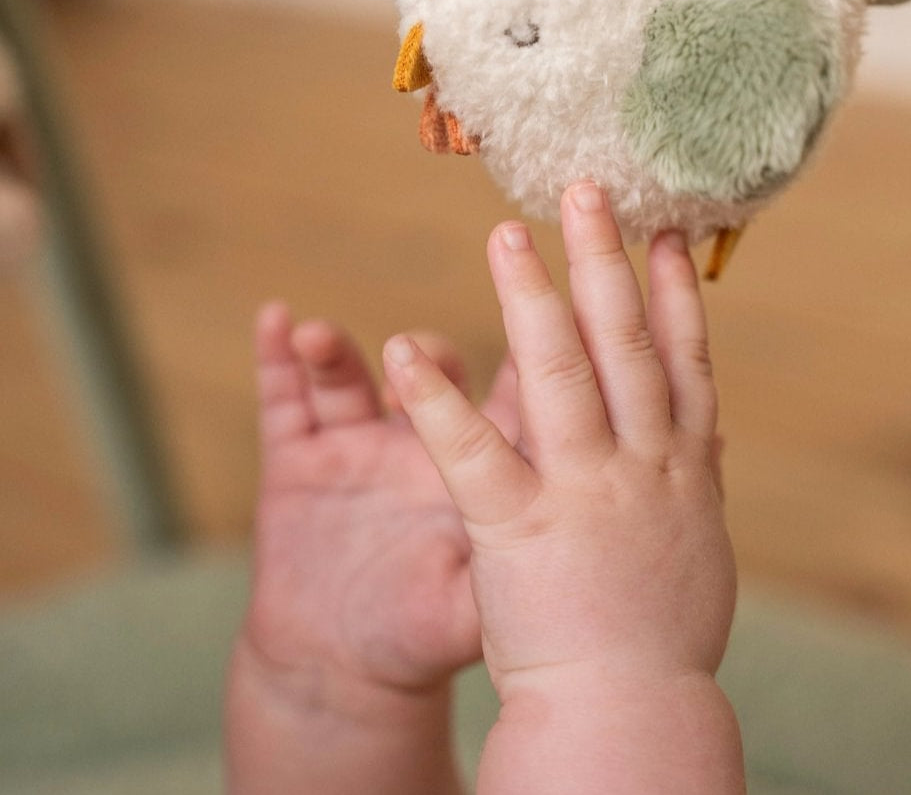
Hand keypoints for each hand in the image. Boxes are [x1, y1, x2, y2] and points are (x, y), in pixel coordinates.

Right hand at [238, 306, 517, 706]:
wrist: (341, 676)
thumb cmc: (423, 635)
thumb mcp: (469, 607)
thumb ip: (504, 570)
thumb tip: (552, 547)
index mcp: (479, 464)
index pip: (509, 394)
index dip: (522, 356)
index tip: (527, 314)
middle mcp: (421, 438)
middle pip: (432, 371)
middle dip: (427, 352)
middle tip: (414, 350)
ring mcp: (358, 443)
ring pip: (350, 379)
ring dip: (334, 352)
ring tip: (319, 339)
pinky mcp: (298, 461)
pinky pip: (284, 401)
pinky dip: (277, 360)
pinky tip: (276, 318)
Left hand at [383, 181, 735, 699]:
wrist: (632, 717)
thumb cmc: (664, 636)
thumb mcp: (702, 545)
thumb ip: (703, 475)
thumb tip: (715, 422)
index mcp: (687, 465)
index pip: (685, 357)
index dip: (675, 289)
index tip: (667, 229)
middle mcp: (643, 463)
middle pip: (624, 343)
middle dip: (604, 261)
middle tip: (584, 188)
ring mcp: (583, 492)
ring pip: (558, 375)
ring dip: (530, 297)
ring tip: (504, 232)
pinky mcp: (517, 530)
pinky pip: (473, 453)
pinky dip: (439, 400)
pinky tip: (408, 351)